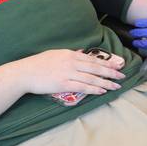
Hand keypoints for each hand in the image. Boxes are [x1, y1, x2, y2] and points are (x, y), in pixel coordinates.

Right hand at [7, 49, 124, 95]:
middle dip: (111, 72)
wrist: (25, 73)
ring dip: (106, 82)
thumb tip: (81, 54)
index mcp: (70, 54)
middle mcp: (71, 62)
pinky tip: (102, 91)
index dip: (106, 63)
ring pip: (92, 78)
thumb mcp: (55, 54)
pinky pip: (83, 87)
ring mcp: (68, 73)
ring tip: (116, 86)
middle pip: (96, 67)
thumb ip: (70, 55)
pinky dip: (94, 89)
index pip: (92, 59)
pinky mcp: (63, 84)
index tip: (117, 66)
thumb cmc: (38, 64)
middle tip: (122, 75)